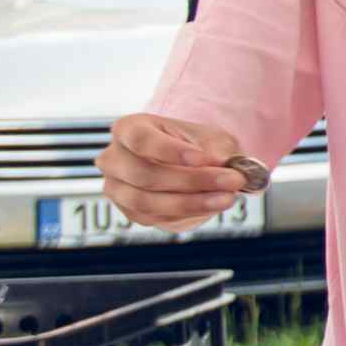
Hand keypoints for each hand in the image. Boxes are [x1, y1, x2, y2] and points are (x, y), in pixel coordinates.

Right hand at [98, 113, 251, 230]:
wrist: (192, 165)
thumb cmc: (196, 145)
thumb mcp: (211, 138)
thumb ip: (215, 150)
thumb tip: (220, 164)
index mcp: (129, 128)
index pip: (140, 139)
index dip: (170, 151)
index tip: (203, 158)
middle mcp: (114, 158)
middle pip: (144, 174)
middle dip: (191, 180)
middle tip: (230, 180)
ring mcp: (117, 187)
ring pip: (147, 201)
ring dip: (191, 202)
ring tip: (226, 197)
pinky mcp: (130, 211)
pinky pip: (154, 217)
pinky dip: (186, 213)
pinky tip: (211, 205)